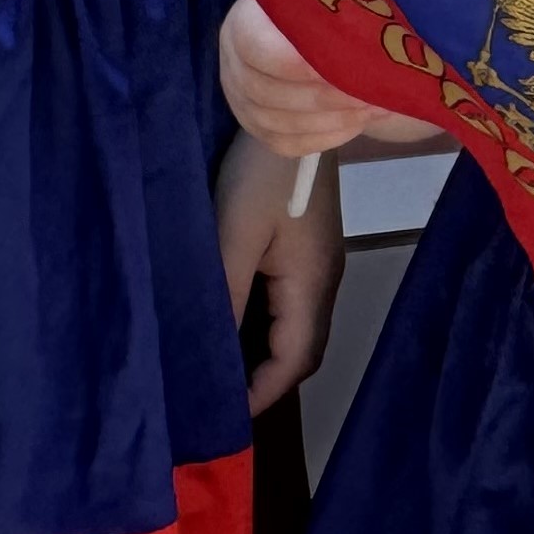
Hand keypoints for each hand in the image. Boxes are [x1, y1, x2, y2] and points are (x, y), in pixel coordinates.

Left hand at [216, 135, 343, 412]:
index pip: (293, 362)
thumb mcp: (233, 236)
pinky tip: (232, 325)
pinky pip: (291, 305)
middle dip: (263, 383)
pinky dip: (264, 328)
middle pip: (301, 352)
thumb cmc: (262, 175)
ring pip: (296, 330)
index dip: (259, 395)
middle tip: (213, 402)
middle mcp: (324, 283)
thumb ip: (223, 299)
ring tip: (217, 372)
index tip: (219, 420)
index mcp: (311, 286)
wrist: (295, 113)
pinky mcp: (309, 249)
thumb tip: (209, 358)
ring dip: (263, 356)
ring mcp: (320, 264)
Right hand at [218, 0, 416, 157]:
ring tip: (375, 106)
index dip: (296, 63)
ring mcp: (242, 101)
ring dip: (333, 120)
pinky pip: (288, 144)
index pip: (256, 47)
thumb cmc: (322, 2)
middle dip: (326, 97)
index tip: (344, 64)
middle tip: (371, 92)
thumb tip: (372, 24)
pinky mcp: (259, 129)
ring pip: (279, 124)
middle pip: (269, 92)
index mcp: (245, 22)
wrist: (312, 26)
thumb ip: (337, 3)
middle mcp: (234, 65)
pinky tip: (359, 122)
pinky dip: (327, 137)